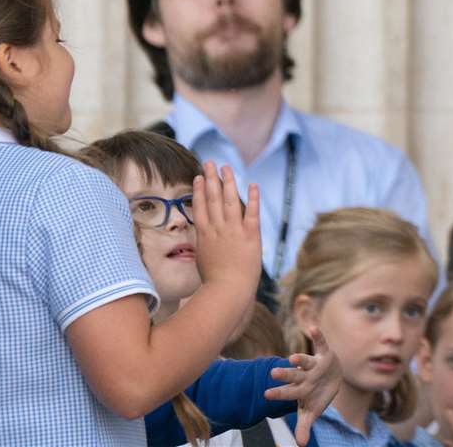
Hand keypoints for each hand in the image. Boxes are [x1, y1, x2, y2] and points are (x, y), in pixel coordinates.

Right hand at [190, 162, 261, 294]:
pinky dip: (253, 198)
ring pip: (230, 200)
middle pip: (213, 197)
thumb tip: (203, 236)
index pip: (200, 206)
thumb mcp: (202, 258)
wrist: (228, 290)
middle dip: (211, 178)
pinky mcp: (251, 234)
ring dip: (228, 182)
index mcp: (204, 234)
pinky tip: (252, 184)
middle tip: (209, 163)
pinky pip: (252, 212)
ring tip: (226, 168)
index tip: (198, 177)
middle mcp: (218, 228)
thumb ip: (204, 243)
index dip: (199, 190)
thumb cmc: (214, 281)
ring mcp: (234, 230)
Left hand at [266, 326, 341, 446]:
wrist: (331, 379)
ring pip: (305, 360)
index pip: (288, 392)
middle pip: (293, 375)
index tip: (265, 394)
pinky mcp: (325, 354)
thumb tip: (300, 445)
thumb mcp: (312, 411)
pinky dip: (318, 335)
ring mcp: (314, 364)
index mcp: (300, 389)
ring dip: (300, 359)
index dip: (278, 393)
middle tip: (272, 372)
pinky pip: (321, 343)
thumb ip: (304, 425)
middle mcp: (305, 375)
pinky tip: (312, 328)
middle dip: (285, 374)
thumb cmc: (317, 395)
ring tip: (292, 358)